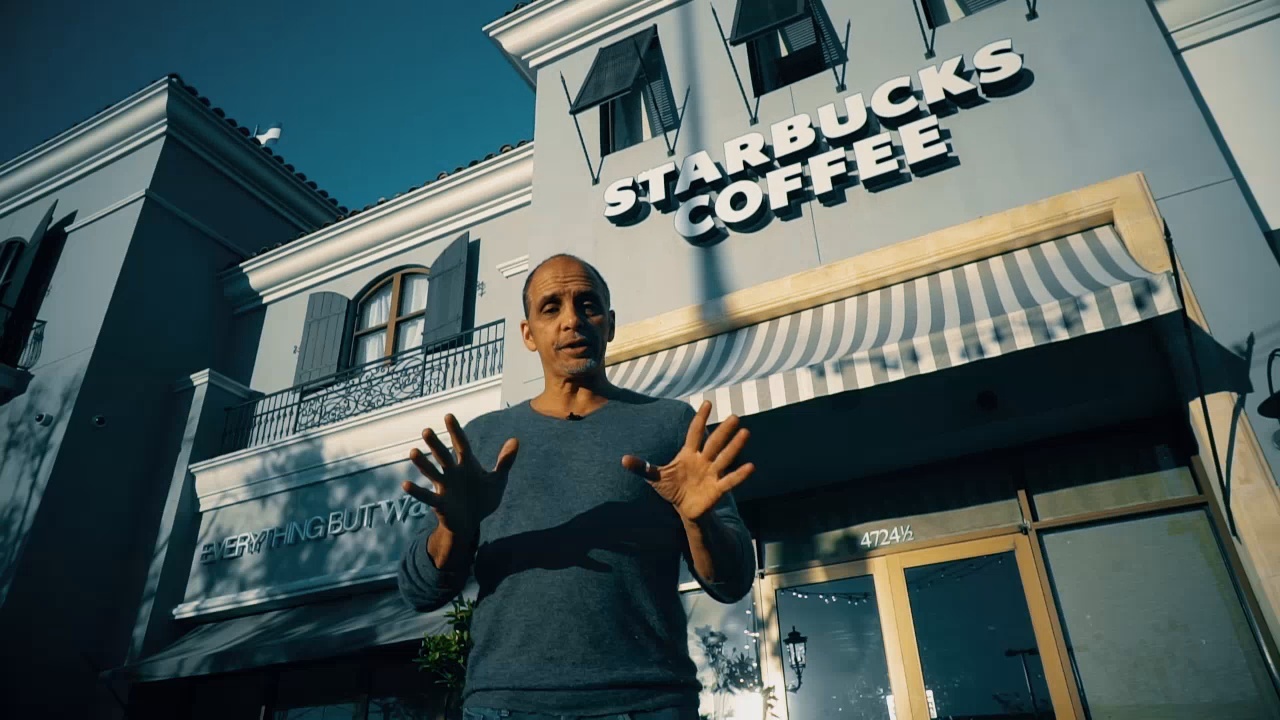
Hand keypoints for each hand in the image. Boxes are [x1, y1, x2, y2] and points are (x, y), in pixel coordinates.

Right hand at [401, 413, 518, 538]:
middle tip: (426, 430)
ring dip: (423, 463)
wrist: (472, 523)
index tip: (448, 416)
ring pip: (432, 472)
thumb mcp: (497, 480)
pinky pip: (427, 496)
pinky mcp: (440, 504)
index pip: (461, 445)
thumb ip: (505, 461)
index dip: (456, 431)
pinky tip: (406, 484)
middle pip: (443, 456)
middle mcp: (453, 473)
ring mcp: (445, 487)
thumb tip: (515, 440)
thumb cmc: (483, 498)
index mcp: (467, 465)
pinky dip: (417, 491)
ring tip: (413, 452)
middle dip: (435, 444)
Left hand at [621, 401, 753, 521]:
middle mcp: (703, 460)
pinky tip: (750, 466)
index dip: (700, 418)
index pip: (695, 432)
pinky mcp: (717, 489)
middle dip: (724, 430)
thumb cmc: (672, 488)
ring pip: (725, 457)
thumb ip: (642, 467)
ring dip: (735, 446)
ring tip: (745, 433)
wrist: (684, 508)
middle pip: (714, 442)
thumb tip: (622, 459)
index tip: (708, 403)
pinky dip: (739, 474)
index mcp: (689, 454)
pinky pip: (730, 480)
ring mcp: (712, 474)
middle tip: (735, 416)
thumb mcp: (655, 477)